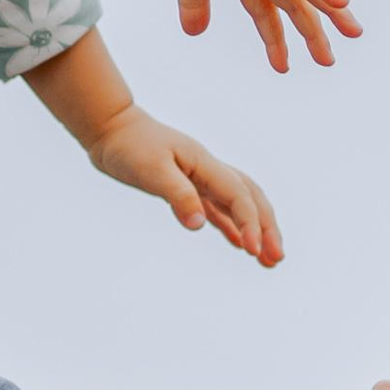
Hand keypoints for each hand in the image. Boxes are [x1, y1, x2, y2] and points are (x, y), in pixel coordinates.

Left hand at [85, 105, 282, 264]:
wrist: (112, 130)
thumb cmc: (130, 146)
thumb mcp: (151, 171)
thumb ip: (177, 195)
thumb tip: (199, 225)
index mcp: (205, 164)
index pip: (239, 196)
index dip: (250, 223)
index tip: (253, 251)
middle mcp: (210, 171)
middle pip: (252, 199)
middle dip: (267, 228)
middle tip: (277, 259)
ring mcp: (201, 179)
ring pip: (240, 205)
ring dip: (256, 230)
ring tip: (269, 260)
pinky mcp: (190, 188)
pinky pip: (220, 210)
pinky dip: (233, 227)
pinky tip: (240, 245)